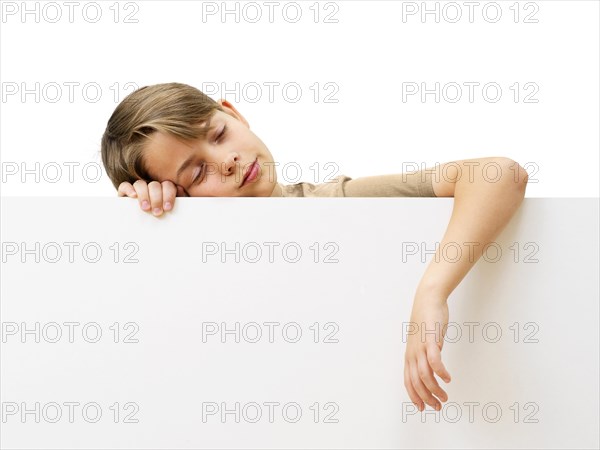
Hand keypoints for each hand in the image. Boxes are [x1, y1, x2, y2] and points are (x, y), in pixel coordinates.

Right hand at [117, 180, 186, 216]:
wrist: (145, 230)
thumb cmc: (163, 220)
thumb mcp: (172, 213)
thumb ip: (179, 202)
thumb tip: (181, 189)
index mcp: (164, 190)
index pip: (168, 186)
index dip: (168, 195)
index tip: (168, 208)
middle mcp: (151, 188)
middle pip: (154, 185)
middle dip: (156, 198)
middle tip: (157, 212)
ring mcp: (138, 189)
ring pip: (140, 184)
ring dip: (144, 195)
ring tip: (146, 208)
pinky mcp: (125, 193)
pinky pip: (125, 185)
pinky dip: (129, 189)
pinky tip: (133, 196)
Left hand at [404, 293, 451, 410]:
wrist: (427, 300)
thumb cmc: (426, 321)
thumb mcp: (422, 342)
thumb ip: (425, 356)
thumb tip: (433, 370)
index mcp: (410, 356)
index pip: (408, 381)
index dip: (414, 396)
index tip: (422, 408)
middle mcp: (413, 353)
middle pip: (416, 382)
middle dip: (426, 398)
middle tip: (437, 407)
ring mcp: (421, 347)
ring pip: (425, 375)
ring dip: (435, 389)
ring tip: (444, 396)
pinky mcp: (431, 339)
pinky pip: (434, 360)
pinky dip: (440, 372)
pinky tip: (447, 378)